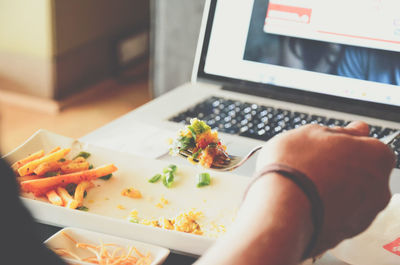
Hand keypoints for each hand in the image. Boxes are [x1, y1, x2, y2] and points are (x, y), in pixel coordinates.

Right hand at [255, 121, 395, 254]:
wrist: (280, 210)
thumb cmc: (295, 169)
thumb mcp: (311, 133)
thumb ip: (339, 131)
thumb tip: (356, 129)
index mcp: (377, 157)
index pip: (367, 145)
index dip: (343, 144)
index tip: (325, 146)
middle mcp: (379, 188)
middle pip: (359, 172)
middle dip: (338, 168)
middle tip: (309, 164)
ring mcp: (363, 215)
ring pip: (347, 196)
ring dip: (329, 190)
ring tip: (301, 185)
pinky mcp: (344, 235)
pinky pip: (334, 216)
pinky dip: (322, 209)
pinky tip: (301, 203)